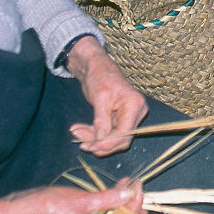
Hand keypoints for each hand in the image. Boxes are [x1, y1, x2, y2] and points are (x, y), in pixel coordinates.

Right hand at [0, 178, 145, 213]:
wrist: (32, 208)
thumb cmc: (55, 206)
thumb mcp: (84, 201)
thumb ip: (109, 198)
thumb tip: (130, 193)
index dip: (137, 204)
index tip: (137, 185)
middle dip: (137, 207)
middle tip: (137, 186)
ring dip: (129, 203)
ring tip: (129, 183)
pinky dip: (118, 202)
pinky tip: (119, 186)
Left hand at [64, 37, 146, 155]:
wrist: (96, 66)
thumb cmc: (100, 76)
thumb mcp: (100, 97)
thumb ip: (101, 120)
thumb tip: (100, 140)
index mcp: (135, 105)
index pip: (125, 132)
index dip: (108, 142)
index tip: (90, 146)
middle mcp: (136, 112)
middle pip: (121, 139)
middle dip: (101, 143)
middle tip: (81, 144)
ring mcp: (128, 116)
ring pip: (113, 138)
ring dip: (95, 139)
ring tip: (76, 133)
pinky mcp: (119, 119)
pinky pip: (108, 132)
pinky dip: (94, 133)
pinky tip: (79, 130)